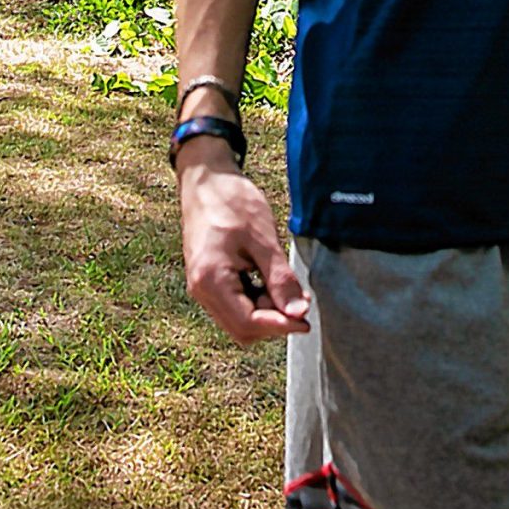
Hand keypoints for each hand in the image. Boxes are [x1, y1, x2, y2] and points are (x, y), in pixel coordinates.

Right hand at [177, 140, 309, 343]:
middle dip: (273, 321)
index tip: (306, 320)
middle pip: (242, 329)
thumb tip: (297, 312)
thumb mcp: (263, 239)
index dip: (280, 326)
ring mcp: (203, 286)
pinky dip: (255, 300)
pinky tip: (270, 280)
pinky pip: (234, 304)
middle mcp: (202, 290)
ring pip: (238, 320)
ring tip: (285, 285)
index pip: (248, 324)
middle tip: (298, 298)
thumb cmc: (231, 202)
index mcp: (212, 280)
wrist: (206, 179)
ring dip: (265, 311)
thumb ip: (280, 279)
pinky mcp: (208, 281)